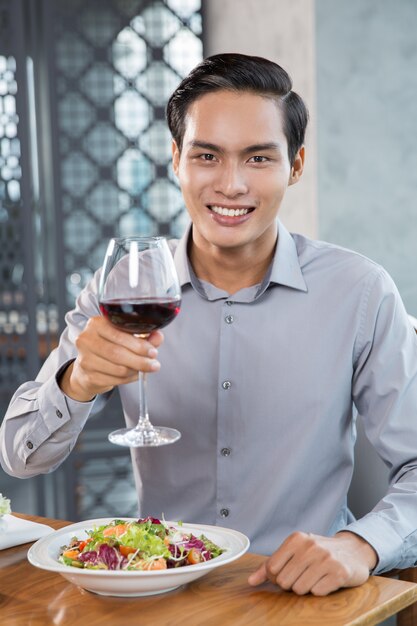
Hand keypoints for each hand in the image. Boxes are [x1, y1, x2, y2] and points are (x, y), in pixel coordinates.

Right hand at [59, 316, 163, 401]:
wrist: (86, 367)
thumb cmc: (108, 346)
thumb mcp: (124, 336)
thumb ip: (143, 335)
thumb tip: (158, 337)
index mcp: (96, 324)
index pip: (119, 334)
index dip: (139, 345)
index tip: (153, 351)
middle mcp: (86, 340)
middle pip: (117, 353)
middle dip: (140, 360)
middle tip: (154, 364)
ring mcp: (85, 359)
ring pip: (118, 369)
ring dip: (136, 371)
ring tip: (144, 369)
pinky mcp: (88, 376)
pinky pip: (115, 380)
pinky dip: (128, 379)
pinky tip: (133, 375)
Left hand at [248, 531, 377, 595]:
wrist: (354, 551)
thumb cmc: (319, 553)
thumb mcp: (295, 552)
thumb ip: (271, 566)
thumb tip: (251, 581)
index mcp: (296, 539)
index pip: (272, 568)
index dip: (276, 577)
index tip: (288, 573)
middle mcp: (310, 546)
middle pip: (284, 581)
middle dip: (292, 584)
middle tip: (304, 575)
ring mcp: (326, 558)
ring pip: (299, 589)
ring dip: (306, 588)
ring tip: (315, 577)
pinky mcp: (339, 572)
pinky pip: (317, 592)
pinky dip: (320, 590)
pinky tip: (326, 580)